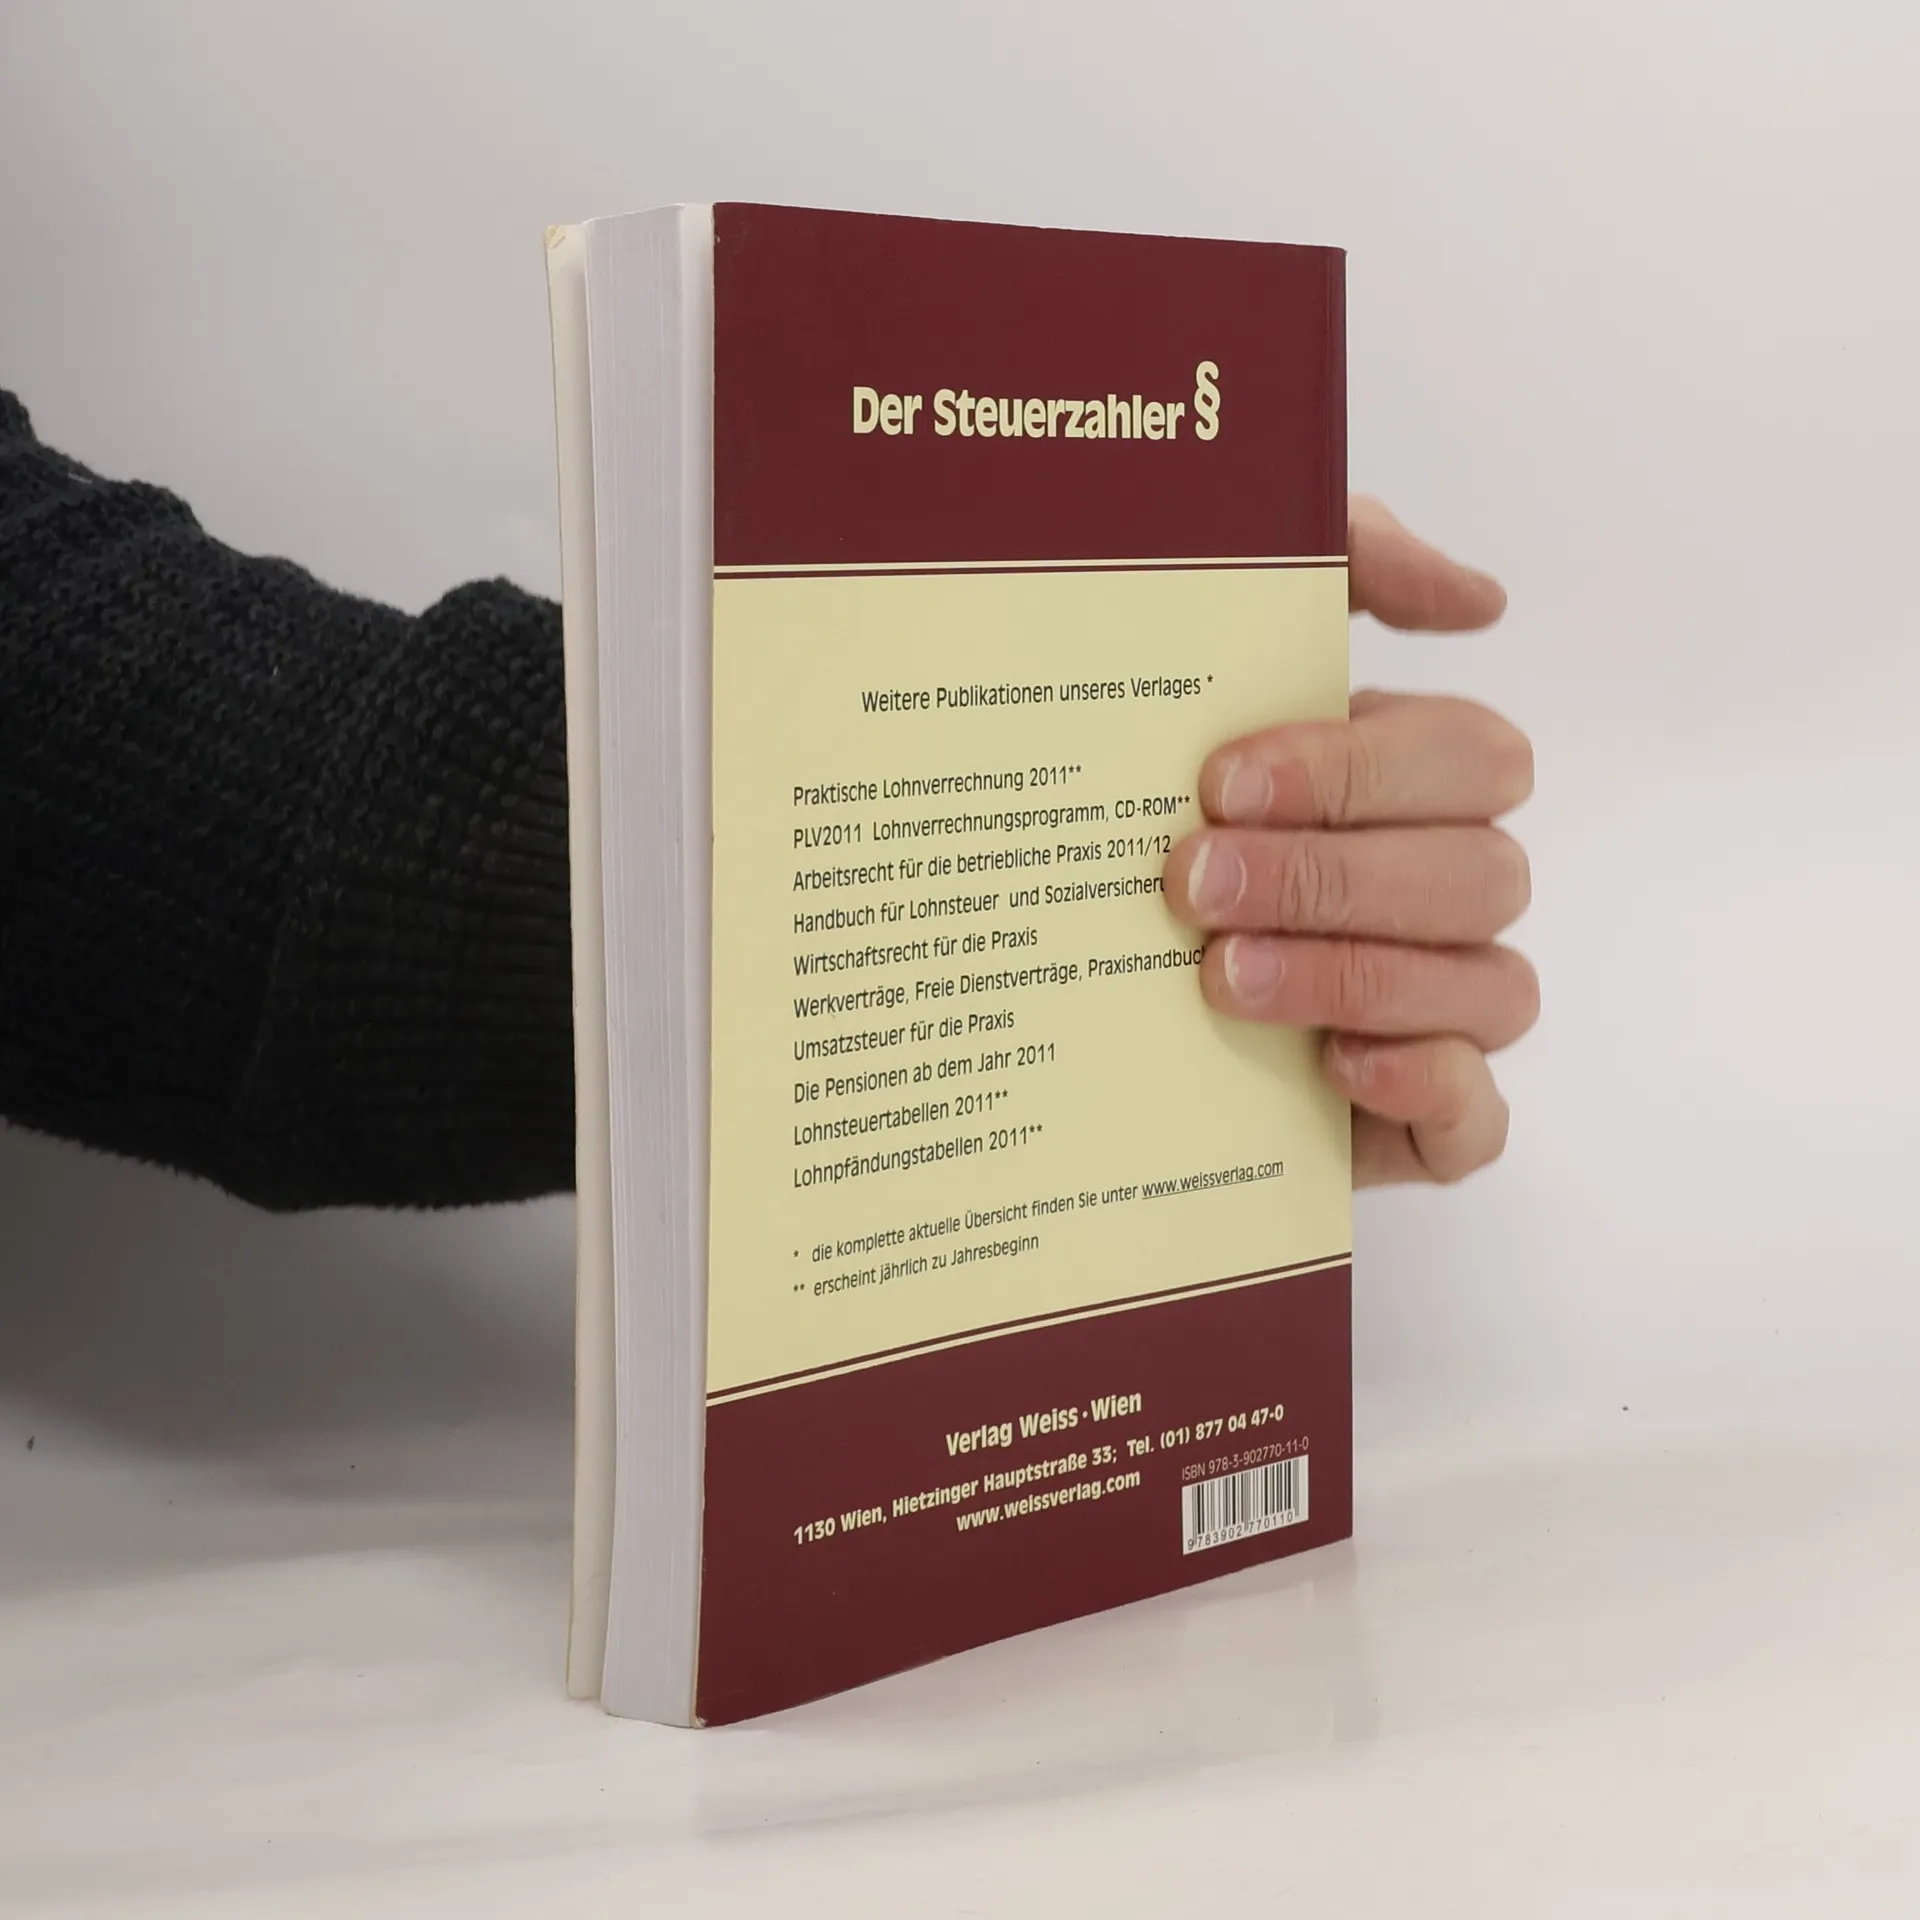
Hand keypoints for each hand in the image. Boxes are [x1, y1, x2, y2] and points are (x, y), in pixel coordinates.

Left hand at [1164, 498, 1535, 1185]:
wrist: (1053, 980)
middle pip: (1481, 871)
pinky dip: (1426, 1086)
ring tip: (1223, 977)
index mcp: (1409, 785)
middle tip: (1197, 882)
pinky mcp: (1421, 1122)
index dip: (1360, 769)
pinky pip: (1478, 1118)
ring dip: (1359, 974)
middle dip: (1336, 875)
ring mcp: (1441, 1011)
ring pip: (1491, 986)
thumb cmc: (1152, 810)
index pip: (1468, 757)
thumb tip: (1479, 595)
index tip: (1221, 781)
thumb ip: (1346, 564)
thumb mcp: (1213, 655)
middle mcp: (1441, 891)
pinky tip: (1337, 1063)